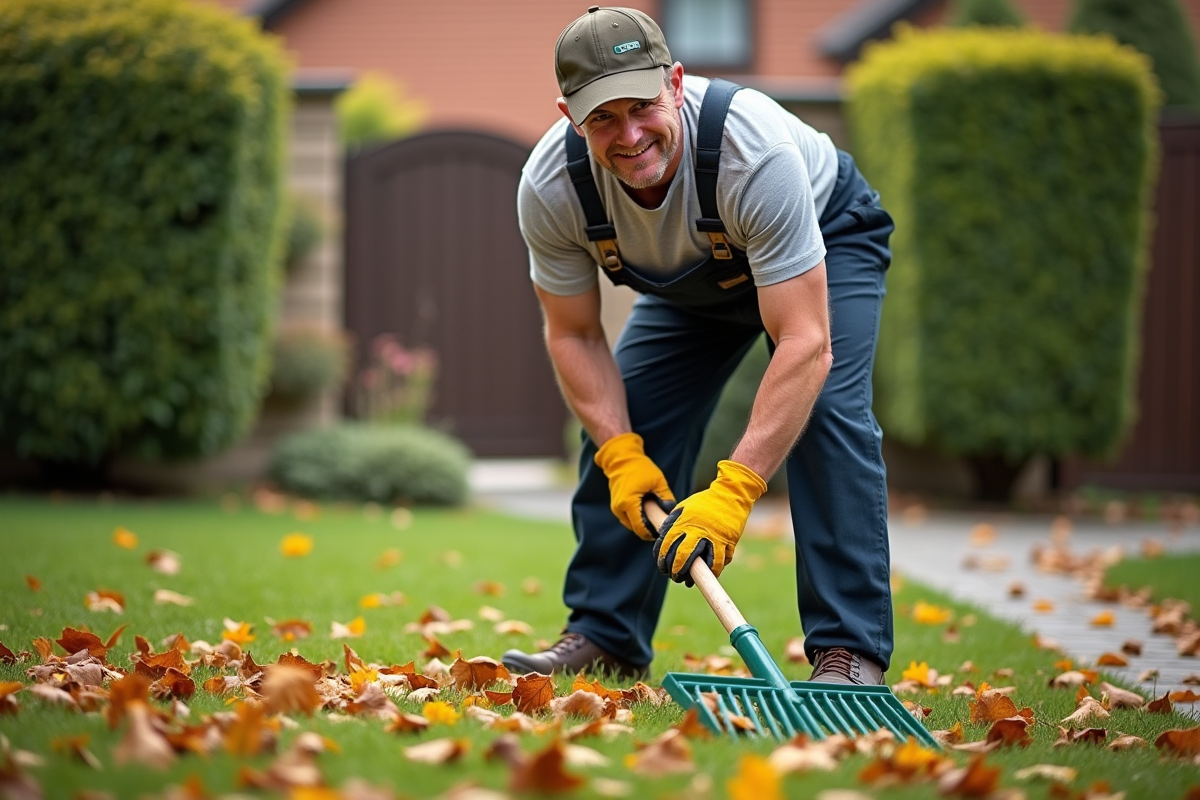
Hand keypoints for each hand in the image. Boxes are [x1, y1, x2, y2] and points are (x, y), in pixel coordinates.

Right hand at [594, 432, 674, 539]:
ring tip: (656, 519)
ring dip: (642, 524)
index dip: (652, 533)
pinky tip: (647, 513)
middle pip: (635, 529)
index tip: (663, 532)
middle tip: (662, 526)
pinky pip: (627, 518)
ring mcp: (616, 508)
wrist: (622, 458)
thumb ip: (666, 498)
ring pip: (631, 524)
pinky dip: (637, 518)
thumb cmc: (640, 468)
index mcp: (629, 503)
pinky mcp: (616, 505)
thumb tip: (672, 512)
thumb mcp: (658, 481)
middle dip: (648, 530)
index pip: (640, 528)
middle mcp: (619, 509)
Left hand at [653, 460, 766, 584]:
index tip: (663, 567)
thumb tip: (661, 538)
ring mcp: (715, 538)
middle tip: (675, 576)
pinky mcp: (729, 542)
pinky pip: (721, 561)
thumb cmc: (704, 502)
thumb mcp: (683, 507)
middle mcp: (699, 532)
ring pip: (705, 564)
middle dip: (676, 571)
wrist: (731, 495)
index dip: (663, 560)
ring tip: (689, 582)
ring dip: (696, 576)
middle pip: (683, 557)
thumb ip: (672, 522)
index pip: (668, 546)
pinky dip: (714, 570)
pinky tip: (708, 574)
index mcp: (685, 523)